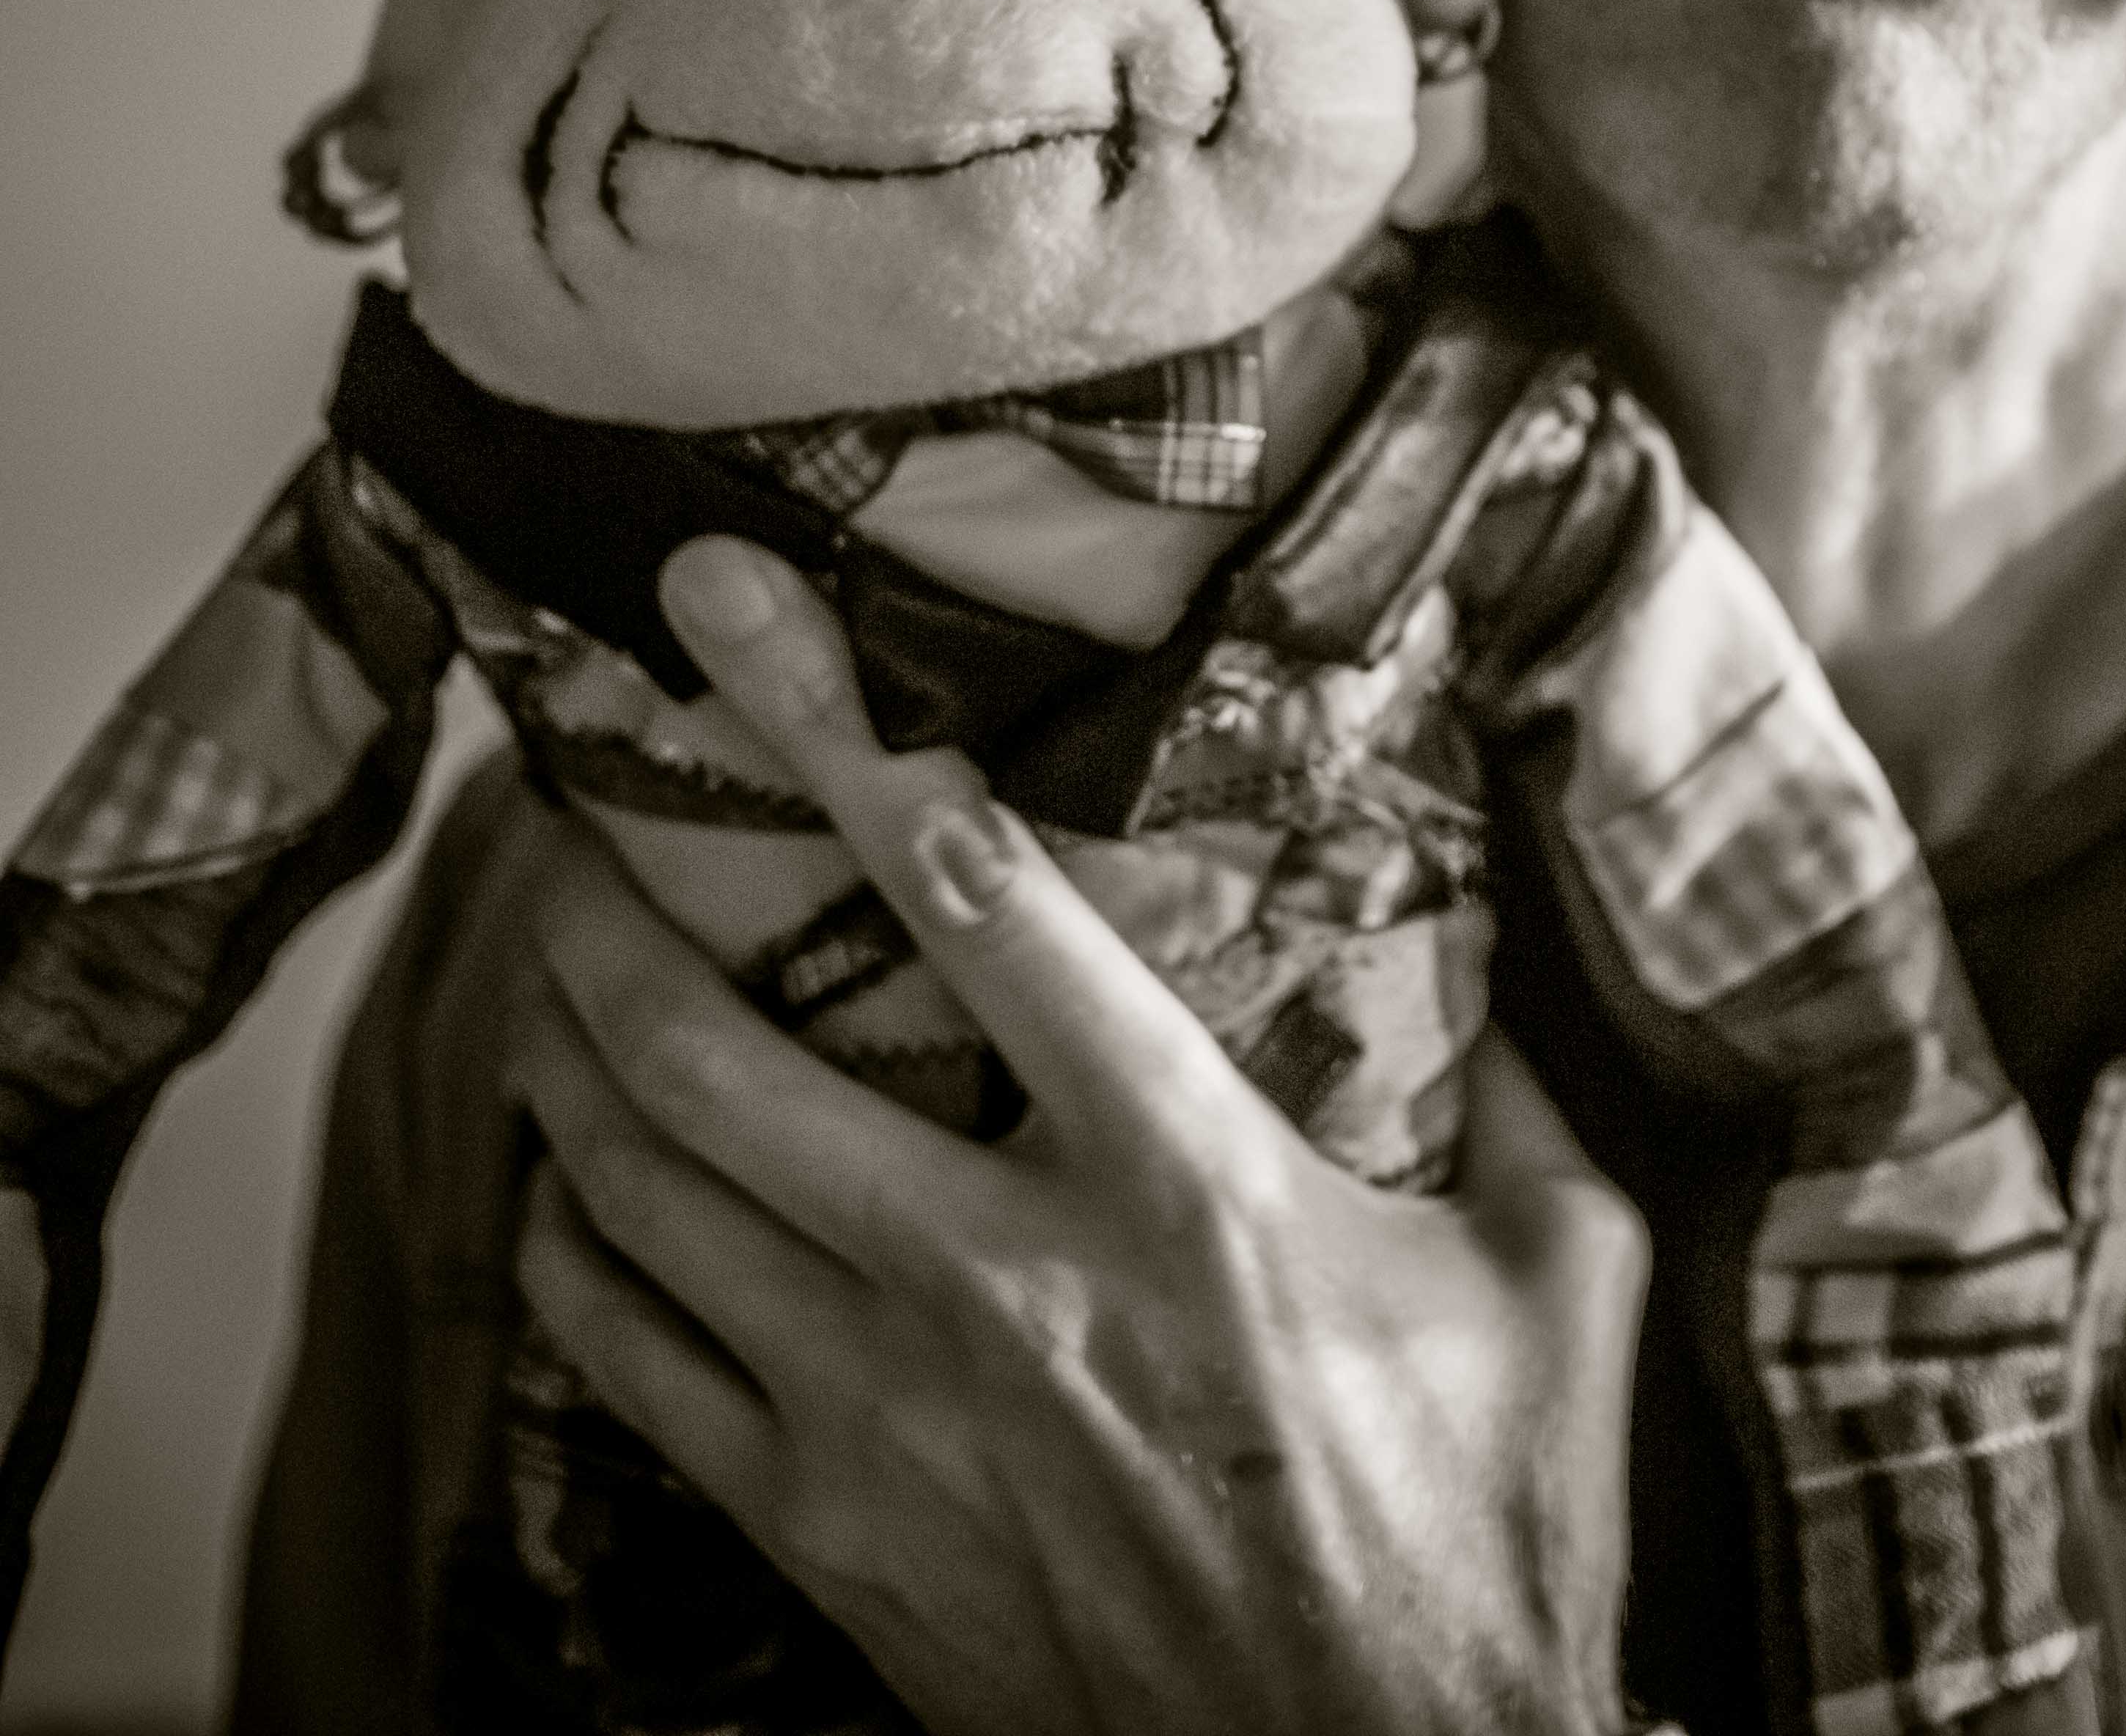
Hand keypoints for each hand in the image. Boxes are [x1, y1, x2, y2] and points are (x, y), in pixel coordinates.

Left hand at [510, 533, 1649, 1735]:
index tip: (726, 604)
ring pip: (634, 1190)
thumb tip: (1486, 897)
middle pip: (712, 1049)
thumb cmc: (1486, 1541)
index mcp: (1182, 1186)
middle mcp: (997, 1281)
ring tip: (541, 953)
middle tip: (564, 800)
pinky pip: (626, 1358)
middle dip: (602, 900)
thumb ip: (1520, 1080)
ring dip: (560, 1048)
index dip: (833, 724)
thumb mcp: (1564, 1281)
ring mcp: (884, 1418)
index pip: (976, 896)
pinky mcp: (826, 1534)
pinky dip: (568, 1242)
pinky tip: (572, 1175)